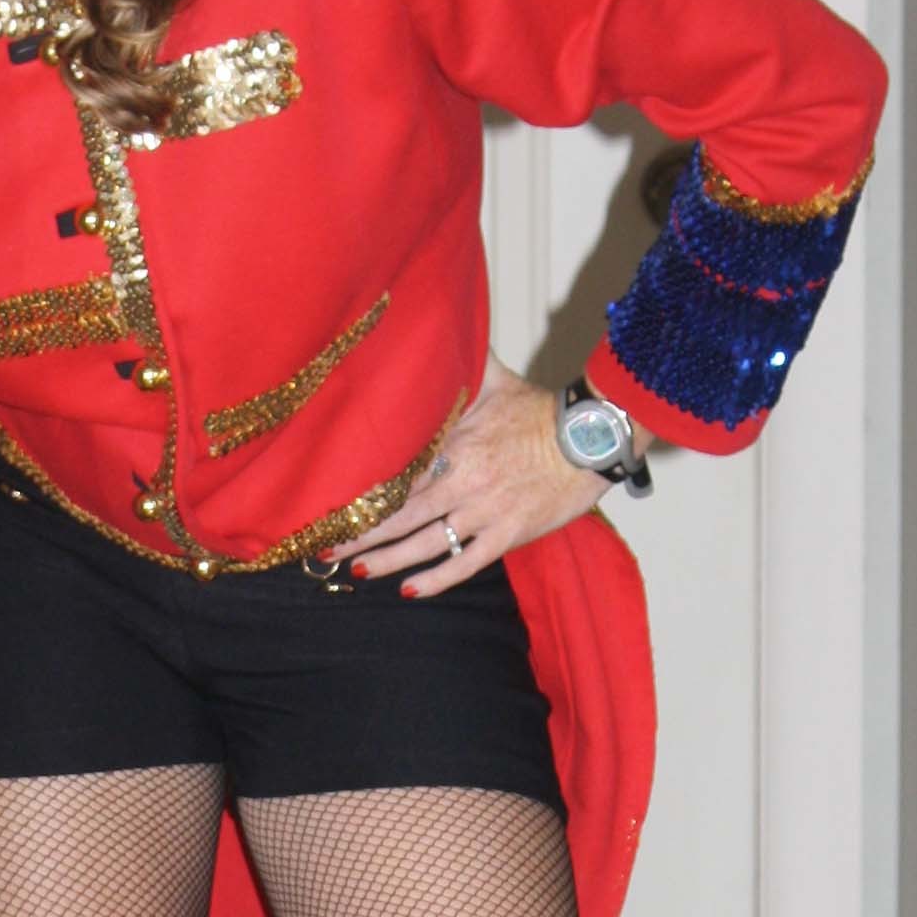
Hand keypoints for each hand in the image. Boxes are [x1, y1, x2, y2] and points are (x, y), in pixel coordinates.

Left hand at [342, 356, 601, 593]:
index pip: (397, 473)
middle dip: (360, 533)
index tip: (330, 504)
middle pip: (401, 514)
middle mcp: (463, 482)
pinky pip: (466, 563)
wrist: (592, 439)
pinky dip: (436, 579)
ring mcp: (485, 512)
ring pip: (425, 543)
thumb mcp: (497, 381)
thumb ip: (463, 365)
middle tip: (324, 548)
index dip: (362, 492)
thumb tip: (440, 326)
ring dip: (388, 560)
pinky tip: (409, 590)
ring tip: (357, 570)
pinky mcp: (508, 535)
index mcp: (455, 445)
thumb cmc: (542, 412)